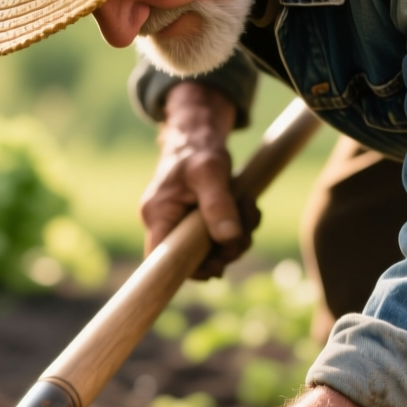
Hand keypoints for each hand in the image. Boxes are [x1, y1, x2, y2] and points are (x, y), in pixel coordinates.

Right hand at [142, 83, 257, 278]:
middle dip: (226, 248)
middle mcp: (165, 224)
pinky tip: (246, 207)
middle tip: (246, 227)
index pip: (160, 260)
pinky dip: (238, 228)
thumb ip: (219, 205)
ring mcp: (181, 226)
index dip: (185, 272)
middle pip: (193, 260)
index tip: (216, 268)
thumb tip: (230, 240)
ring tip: (248, 206)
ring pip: (212, 251)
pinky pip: (219, 239)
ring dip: (238, 236)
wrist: (198, 134)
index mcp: (158, 214)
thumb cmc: (198, 149)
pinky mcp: (197, 224)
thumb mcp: (210, 172)